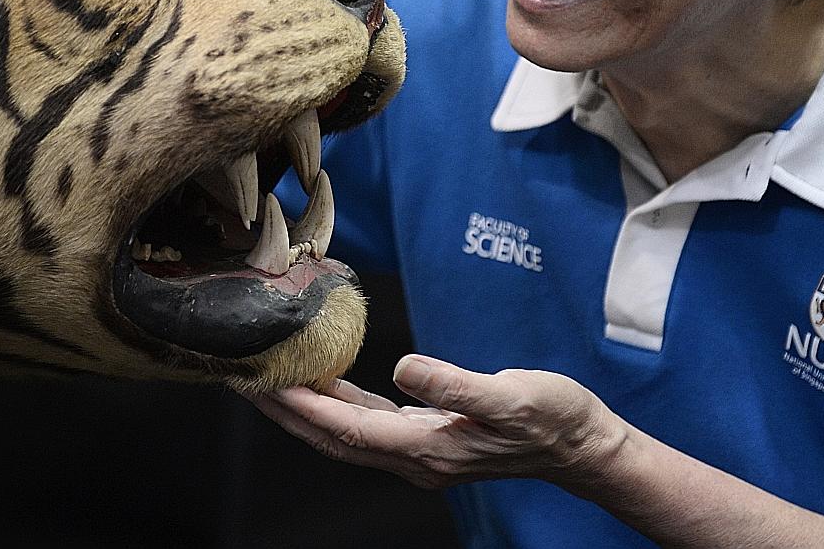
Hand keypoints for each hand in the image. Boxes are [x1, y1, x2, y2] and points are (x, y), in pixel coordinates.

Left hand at [242, 354, 623, 490]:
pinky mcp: (428, 438)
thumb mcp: (511, 394)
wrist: (583, 446)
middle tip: (240, 380)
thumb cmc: (553, 417)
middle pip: (331, 437)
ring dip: (304, 410)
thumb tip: (404, 366)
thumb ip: (455, 384)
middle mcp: (415, 457)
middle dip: (284, 411)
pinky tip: (324, 383)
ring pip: (344, 433)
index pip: (346, 428)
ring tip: (267, 379)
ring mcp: (420, 452)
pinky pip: (367, 424)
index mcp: (428, 448)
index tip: (262, 383)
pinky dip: (337, 405)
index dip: (301, 406)